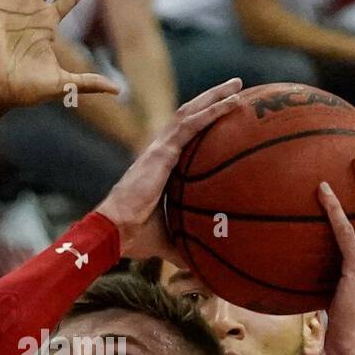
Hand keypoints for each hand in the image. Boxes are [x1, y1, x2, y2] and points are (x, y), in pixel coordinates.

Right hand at [94, 78, 242, 259]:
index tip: (221, 116)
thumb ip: (187, 248)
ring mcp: (159, 149)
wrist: (117, 231)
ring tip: (237, 85)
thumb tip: (205, 268)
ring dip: (215, 96)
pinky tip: (232, 103)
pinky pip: (191, 125)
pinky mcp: (162, 152)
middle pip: (189, 116)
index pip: (183, 138)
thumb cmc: (137, 237)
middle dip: (211, 99)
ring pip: (191, 112)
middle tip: (236, 88)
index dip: (201, 123)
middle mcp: (159, 151)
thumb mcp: (171, 241)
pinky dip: (212, 112)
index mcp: (159, 167)